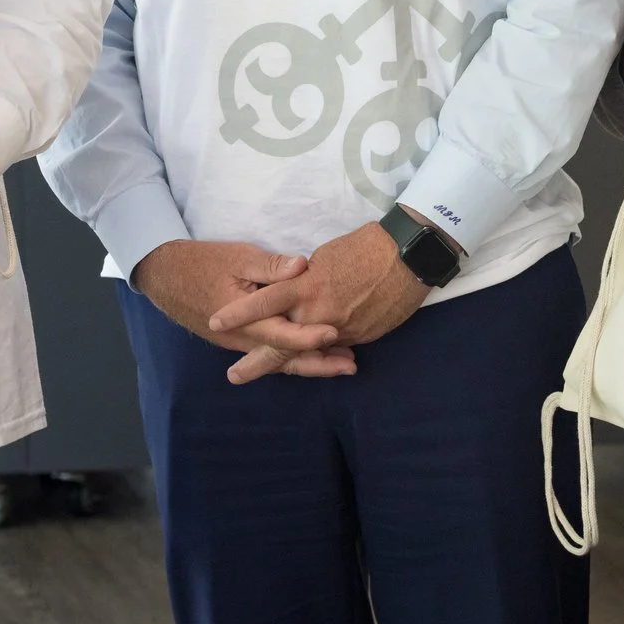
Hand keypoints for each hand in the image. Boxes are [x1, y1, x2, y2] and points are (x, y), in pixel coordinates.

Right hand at [133, 240, 356, 379]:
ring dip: (310, 364)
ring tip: (341, 365)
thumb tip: (302, 267)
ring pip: (278, 361)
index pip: (283, 336)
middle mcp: (243, 340)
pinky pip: (268, 355)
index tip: (337, 333)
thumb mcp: (237, 256)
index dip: (311, 337)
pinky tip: (311, 357)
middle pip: (286, 359)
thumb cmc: (203, 262)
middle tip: (351, 367)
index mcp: (245, 320)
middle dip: (320, 363)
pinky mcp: (237, 341)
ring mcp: (239, 344)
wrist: (166, 277)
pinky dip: (291, 358)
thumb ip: (271, 266)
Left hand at [205, 218, 433, 383]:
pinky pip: (335, 349)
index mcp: (305, 287)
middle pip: (282, 344)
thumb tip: (293, 291)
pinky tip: (311, 364)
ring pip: (308, 353)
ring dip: (290, 365)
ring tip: (269, 376)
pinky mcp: (360, 337)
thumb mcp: (324, 257)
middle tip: (233, 376)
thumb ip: (303, 281)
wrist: (407, 257)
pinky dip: (322, 355)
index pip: (264, 303)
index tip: (215, 323)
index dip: (239, 314)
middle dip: (257, 362)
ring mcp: (340, 330)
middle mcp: (318, 314)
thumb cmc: (362, 247)